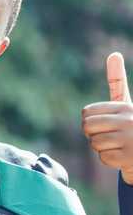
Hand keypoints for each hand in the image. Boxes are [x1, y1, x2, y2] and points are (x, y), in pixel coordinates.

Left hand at [82, 52, 132, 184]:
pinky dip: (110, 160)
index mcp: (126, 107)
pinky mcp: (131, 158)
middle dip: (94, 135)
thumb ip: (117, 81)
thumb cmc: (132, 126)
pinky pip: (103, 158)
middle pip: (87, 128)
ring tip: (119, 146)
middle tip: (110, 137)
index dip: (91, 122)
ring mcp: (132, 139)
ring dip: (103, 149)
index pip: (86, 114)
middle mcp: (130, 121)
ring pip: (95, 144)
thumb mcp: (126, 103)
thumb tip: (114, 54)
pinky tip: (123, 157)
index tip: (106, 124)